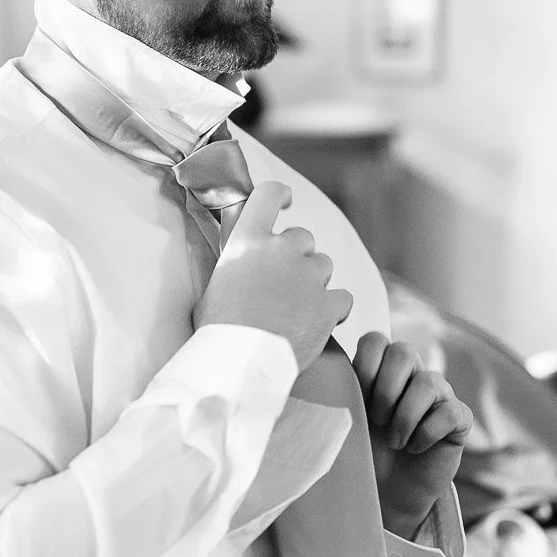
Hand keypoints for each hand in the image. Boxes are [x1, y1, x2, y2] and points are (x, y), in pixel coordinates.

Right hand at [193, 180, 352, 372]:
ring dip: (315, 280)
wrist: (240, 362)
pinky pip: (343, 297)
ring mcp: (308, 276)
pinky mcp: (328, 305)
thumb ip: (233, 269)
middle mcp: (281, 250)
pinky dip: (335, 307)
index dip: (281, 194)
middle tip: (282, 282)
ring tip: (298, 308)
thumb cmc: (218, 330)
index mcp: (248, 241)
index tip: (286, 202)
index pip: (269, 194)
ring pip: (324, 265)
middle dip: (296, 255)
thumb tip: (235, 271)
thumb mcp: (212, 287)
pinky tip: (322, 320)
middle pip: (302, 237)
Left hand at [353, 332, 472, 538]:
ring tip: (394, 441)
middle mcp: (413, 373)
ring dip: (404, 417)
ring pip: (429, 381)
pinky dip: (427, 434)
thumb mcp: (347, 417)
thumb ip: (338, 388)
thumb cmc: (363, 448)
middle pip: (403, 351)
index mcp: (381, 367)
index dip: (364, 367)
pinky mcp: (459, 418)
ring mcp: (439, 394)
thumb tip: (316, 366)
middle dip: (385, 391)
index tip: (357, 398)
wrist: (386, 491)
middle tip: (376, 421)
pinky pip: (450, 412)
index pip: (375, 340)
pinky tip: (415, 448)